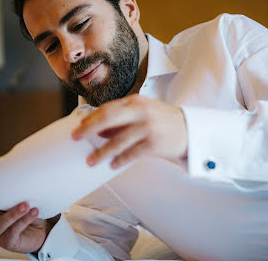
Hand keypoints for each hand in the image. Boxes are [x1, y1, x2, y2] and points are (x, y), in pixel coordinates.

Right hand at [0, 191, 48, 253]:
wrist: (40, 232)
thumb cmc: (28, 214)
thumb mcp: (22, 202)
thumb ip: (18, 195)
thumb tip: (24, 179)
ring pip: (2, 222)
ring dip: (14, 212)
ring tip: (26, 205)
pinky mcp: (8, 242)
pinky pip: (15, 230)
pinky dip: (25, 220)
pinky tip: (34, 212)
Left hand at [72, 94, 187, 168]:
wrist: (191, 129)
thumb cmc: (163, 120)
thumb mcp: (144, 111)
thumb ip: (123, 117)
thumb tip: (99, 129)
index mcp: (136, 102)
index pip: (107, 108)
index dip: (90, 118)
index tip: (78, 127)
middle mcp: (141, 112)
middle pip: (107, 119)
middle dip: (89, 130)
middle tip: (76, 138)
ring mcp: (148, 127)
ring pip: (118, 140)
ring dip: (102, 152)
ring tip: (91, 160)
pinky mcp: (155, 143)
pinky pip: (132, 154)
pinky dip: (120, 160)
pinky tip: (113, 165)